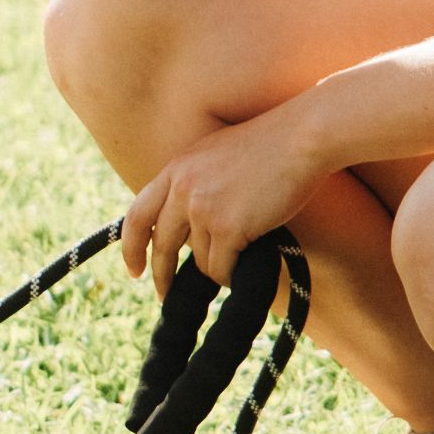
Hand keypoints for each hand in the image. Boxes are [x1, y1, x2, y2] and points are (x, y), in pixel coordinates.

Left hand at [122, 105, 328, 297]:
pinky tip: (244, 265)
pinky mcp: (228, 227)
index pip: (138, 214)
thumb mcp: (216, 156)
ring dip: (217, 266)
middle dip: (160, 274)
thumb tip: (188, 230)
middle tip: (164, 295)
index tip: (134, 270)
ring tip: (239, 256)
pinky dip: (231, 274)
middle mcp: (183, 188)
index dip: (132, 246)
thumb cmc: (270, 147)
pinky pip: (221, 268)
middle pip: (161, 244)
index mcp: (177, 169)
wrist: (301, 138)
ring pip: (200, 260)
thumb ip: (195, 185)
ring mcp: (203, 208)